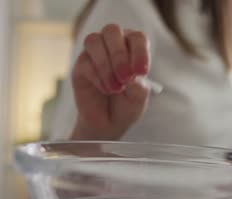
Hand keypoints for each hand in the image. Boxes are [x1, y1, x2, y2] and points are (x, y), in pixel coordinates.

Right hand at [71, 24, 150, 139]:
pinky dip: (98, 77)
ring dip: (106, 65)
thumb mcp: (138, 98)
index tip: (142, 72)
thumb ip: (137, 84)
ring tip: (116, 88)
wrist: (108, 125)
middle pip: (112, 31)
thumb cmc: (127, 106)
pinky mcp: (80, 66)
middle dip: (120, 54)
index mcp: (132, 48)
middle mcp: (112, 45)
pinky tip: (106, 89)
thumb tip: (129, 74)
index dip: (139, 51)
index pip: (137, 38)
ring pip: (94, 41)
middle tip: (126, 78)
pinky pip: (85, 62)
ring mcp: (94, 54)